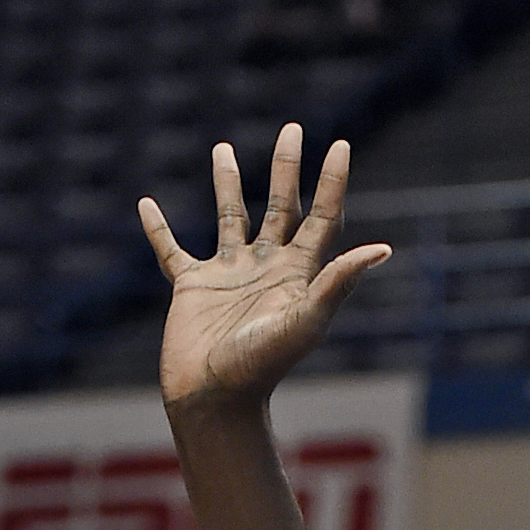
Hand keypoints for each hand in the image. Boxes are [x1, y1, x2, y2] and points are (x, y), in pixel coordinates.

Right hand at [143, 126, 391, 420]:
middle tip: (293, 129)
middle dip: (287, 169)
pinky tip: (146, 205)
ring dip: (228, 184)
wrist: (217, 399)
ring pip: (229, 218)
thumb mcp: (306, 320)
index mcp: (297, 275)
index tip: (341, 145)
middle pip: (282, 208)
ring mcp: (228, 276)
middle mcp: (265, 269)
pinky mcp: (191, 288)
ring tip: (224, 148)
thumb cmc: (263, 366)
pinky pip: (171, 251)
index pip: (321, 219)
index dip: (332, 183)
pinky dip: (158, 230)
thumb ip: (339, 282)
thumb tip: (383, 249)